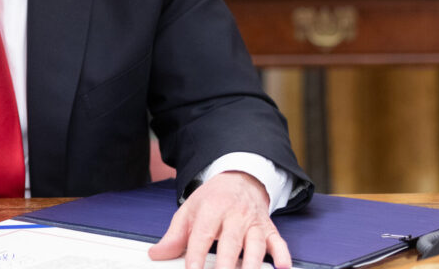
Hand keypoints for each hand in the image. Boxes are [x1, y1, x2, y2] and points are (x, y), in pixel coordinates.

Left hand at [148, 171, 290, 268]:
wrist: (240, 179)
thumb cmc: (213, 199)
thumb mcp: (189, 211)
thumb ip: (174, 236)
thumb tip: (156, 254)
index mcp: (212, 209)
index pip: (203, 234)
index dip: (197, 255)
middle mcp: (235, 215)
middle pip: (231, 243)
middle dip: (226, 266)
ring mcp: (254, 222)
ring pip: (256, 245)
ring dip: (252, 265)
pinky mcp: (269, 229)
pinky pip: (278, 242)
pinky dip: (282, 254)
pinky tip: (282, 266)